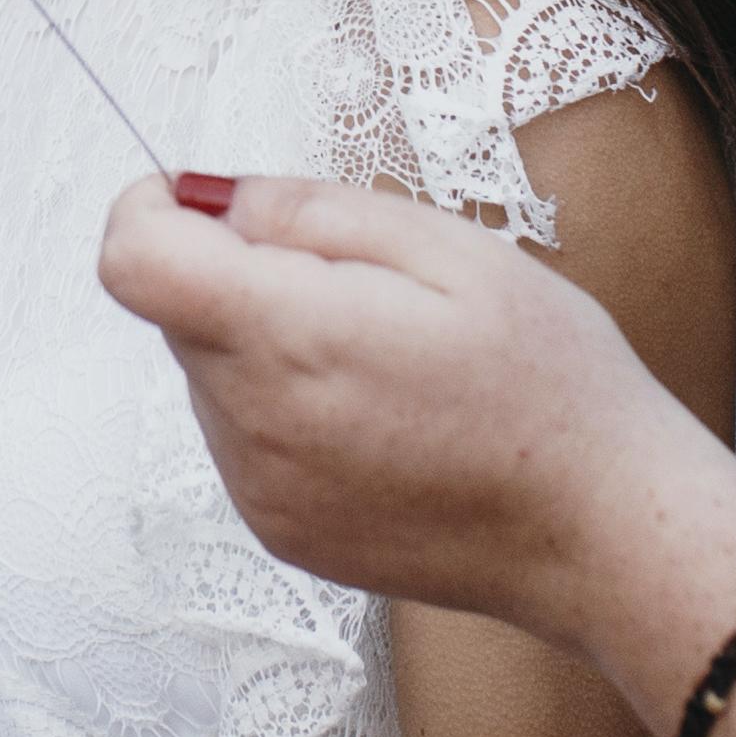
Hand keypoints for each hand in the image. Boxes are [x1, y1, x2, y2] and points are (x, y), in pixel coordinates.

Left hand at [92, 172, 735, 654]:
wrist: (602, 536)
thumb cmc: (550, 387)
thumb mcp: (452, 250)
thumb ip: (316, 211)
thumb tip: (222, 200)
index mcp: (286, 340)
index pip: (132, 262)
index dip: (150, 209)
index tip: (206, 201)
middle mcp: (252, 427)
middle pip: (180, 313)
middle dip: (241, 273)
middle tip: (362, 281)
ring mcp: (260, 492)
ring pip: (213, 375)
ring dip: (267, 344)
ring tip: (390, 358)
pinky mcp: (281, 533)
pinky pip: (245, 437)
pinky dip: (288, 407)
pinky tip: (386, 415)